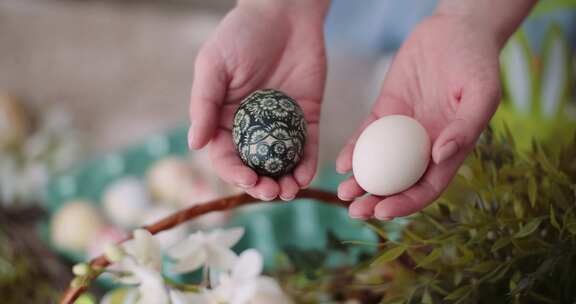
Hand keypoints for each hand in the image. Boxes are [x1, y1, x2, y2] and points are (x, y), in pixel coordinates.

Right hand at [188, 2, 327, 200]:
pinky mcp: (307, 118)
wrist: (285, 11)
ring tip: (290, 192)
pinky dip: (307, 165)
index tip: (247, 181)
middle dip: (261, 186)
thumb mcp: (215, 64)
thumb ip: (204, 103)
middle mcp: (252, 128)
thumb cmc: (242, 34)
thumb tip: (194, 144)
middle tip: (272, 193)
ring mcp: (281, 126)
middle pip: (254, 167)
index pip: (225, 156)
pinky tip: (307, 176)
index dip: (234, 174)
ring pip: (281, 164)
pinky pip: (307, 148)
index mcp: (224, 119)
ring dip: (284, 183)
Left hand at [336, 15, 501, 219]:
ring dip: (361, 182)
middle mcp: (424, 147)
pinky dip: (354, 151)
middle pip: (398, 184)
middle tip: (355, 212)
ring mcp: (402, 131)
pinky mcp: (384, 111)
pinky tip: (340, 163)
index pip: (426, 187)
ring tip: (343, 193)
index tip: (383, 211)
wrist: (455, 30)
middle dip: (376, 202)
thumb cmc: (476, 62)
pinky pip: (366, 135)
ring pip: (378, 164)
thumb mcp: (482, 94)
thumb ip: (465, 127)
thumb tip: (440, 157)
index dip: (406, 203)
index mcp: (450, 150)